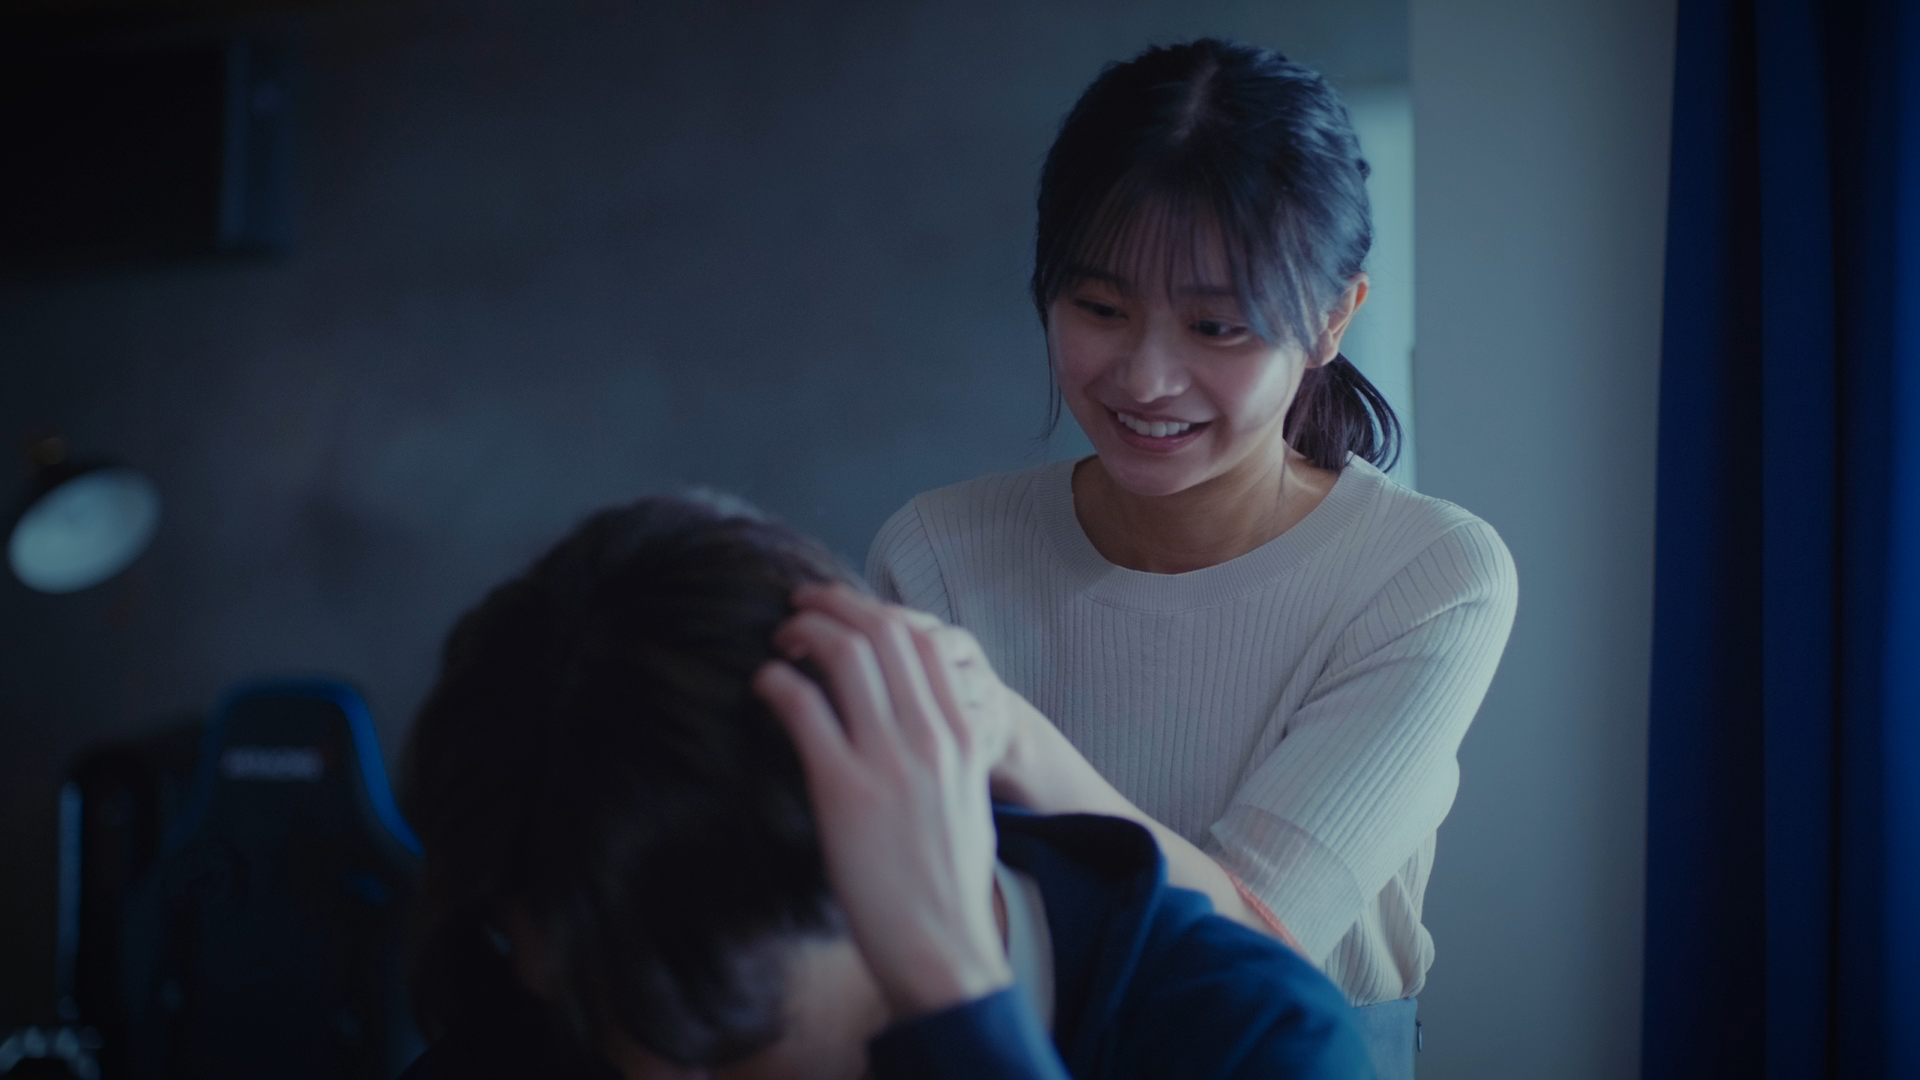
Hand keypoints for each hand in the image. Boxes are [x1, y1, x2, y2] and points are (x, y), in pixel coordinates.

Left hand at [752, 591, 1012, 1021]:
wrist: (941, 944)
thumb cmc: (947, 877)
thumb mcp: (965, 794)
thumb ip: (945, 745)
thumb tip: (905, 710)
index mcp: (964, 734)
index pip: (925, 640)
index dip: (877, 612)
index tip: (846, 613)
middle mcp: (932, 737)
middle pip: (884, 633)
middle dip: (836, 607)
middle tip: (801, 608)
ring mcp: (890, 761)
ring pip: (846, 657)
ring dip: (805, 633)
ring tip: (781, 640)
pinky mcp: (844, 790)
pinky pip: (805, 709)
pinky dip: (778, 682)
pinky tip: (765, 685)